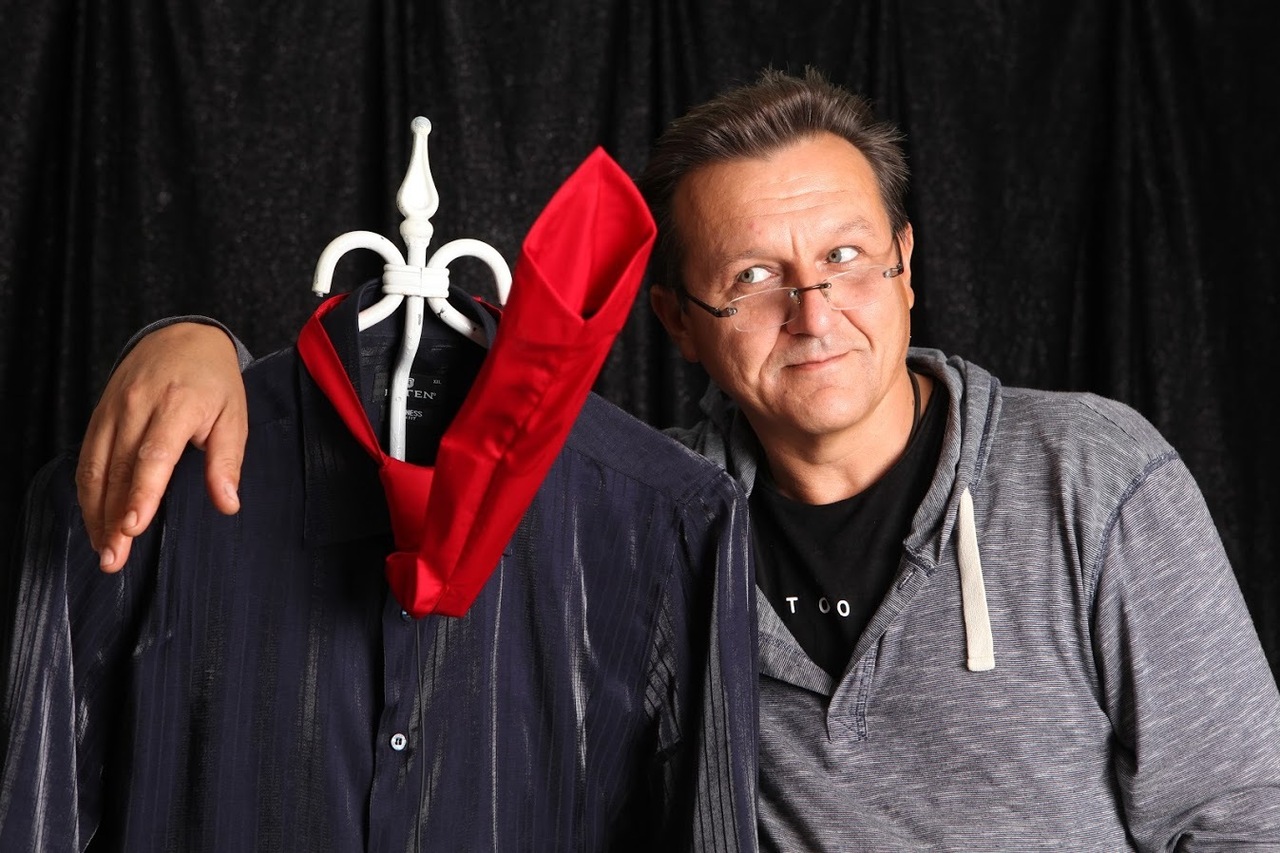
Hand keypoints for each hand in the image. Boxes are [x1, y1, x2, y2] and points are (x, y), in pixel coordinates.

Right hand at [76, 322, 247, 571]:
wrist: (182, 337)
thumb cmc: (215, 383)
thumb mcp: (234, 416)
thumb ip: (227, 462)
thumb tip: (229, 504)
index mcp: (176, 406)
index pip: (153, 456)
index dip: (141, 494)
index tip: (133, 527)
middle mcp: (137, 407)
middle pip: (119, 469)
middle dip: (113, 518)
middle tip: (113, 559)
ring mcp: (113, 410)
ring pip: (96, 467)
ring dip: (95, 512)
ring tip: (103, 550)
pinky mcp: (99, 415)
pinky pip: (87, 458)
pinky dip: (87, 493)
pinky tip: (94, 520)